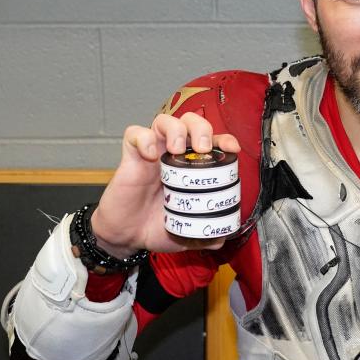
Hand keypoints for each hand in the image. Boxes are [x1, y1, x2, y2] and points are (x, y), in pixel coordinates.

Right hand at [91, 112, 239, 255]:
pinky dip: (144, 138)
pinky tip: (150, 155)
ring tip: (176, 149)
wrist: (127, 236)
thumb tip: (221, 238)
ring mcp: (152, 153)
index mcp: (192, 168)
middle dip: (201, 128)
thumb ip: (205, 236)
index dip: (224, 139)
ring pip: (164, 121)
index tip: (232, 148)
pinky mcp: (131, 157)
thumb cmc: (156, 227)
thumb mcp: (186, 234)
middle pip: (190, 122)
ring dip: (175, 129)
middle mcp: (174, 155)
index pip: (212, 142)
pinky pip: (134, 134)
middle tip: (202, 148)